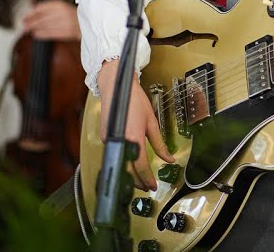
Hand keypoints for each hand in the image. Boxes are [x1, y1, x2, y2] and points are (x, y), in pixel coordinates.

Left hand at [22, 0, 80, 40]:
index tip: (25, 16)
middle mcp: (63, 12)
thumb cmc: (73, 15)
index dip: (31, 13)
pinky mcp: (68, 32)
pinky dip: (42, 34)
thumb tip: (33, 11)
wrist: (89, 22)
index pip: (41, 8)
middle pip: (42, 17)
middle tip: (23, 24)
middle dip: (31, 21)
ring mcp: (66, 22)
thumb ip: (49, 8)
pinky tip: (36, 34)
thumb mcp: (62, 7)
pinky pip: (52, 33)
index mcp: (60, 4)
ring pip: (45, 26)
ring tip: (28, 30)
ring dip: (34, 28)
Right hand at [96, 59, 173, 191]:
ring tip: (140, 179)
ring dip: (129, 174)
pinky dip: (122, 163)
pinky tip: (129, 165)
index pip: (141, 167)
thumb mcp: (151, 122)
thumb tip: (168, 158)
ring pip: (120, 164)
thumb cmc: (134, 100)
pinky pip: (114, 155)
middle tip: (147, 186)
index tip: (153, 186)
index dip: (148, 179)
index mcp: (133, 139)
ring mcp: (110, 141)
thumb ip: (160, 143)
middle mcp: (120, 142)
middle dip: (138, 182)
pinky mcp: (105, 138)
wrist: (117, 86)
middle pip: (128, 171)